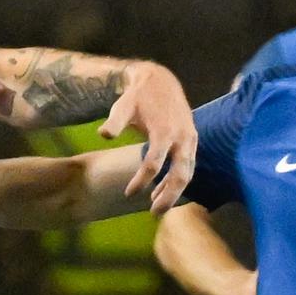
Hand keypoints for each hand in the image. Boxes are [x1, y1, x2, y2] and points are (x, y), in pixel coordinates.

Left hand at [101, 64, 196, 210]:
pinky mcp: (192, 141)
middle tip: (153, 213)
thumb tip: (103, 134)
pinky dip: (177, 180)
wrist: (160, 80)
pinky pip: (188, 166)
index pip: (154, 164)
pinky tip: (161, 190)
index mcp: (165, 131)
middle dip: (168, 196)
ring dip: (173, 192)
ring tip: (156, 206)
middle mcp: (182, 137)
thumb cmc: (139, 96)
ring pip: (188, 173)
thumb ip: (115, 121)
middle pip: (180, 175)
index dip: (141, 181)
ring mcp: (190, 140)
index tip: (128, 193)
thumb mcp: (123, 105)